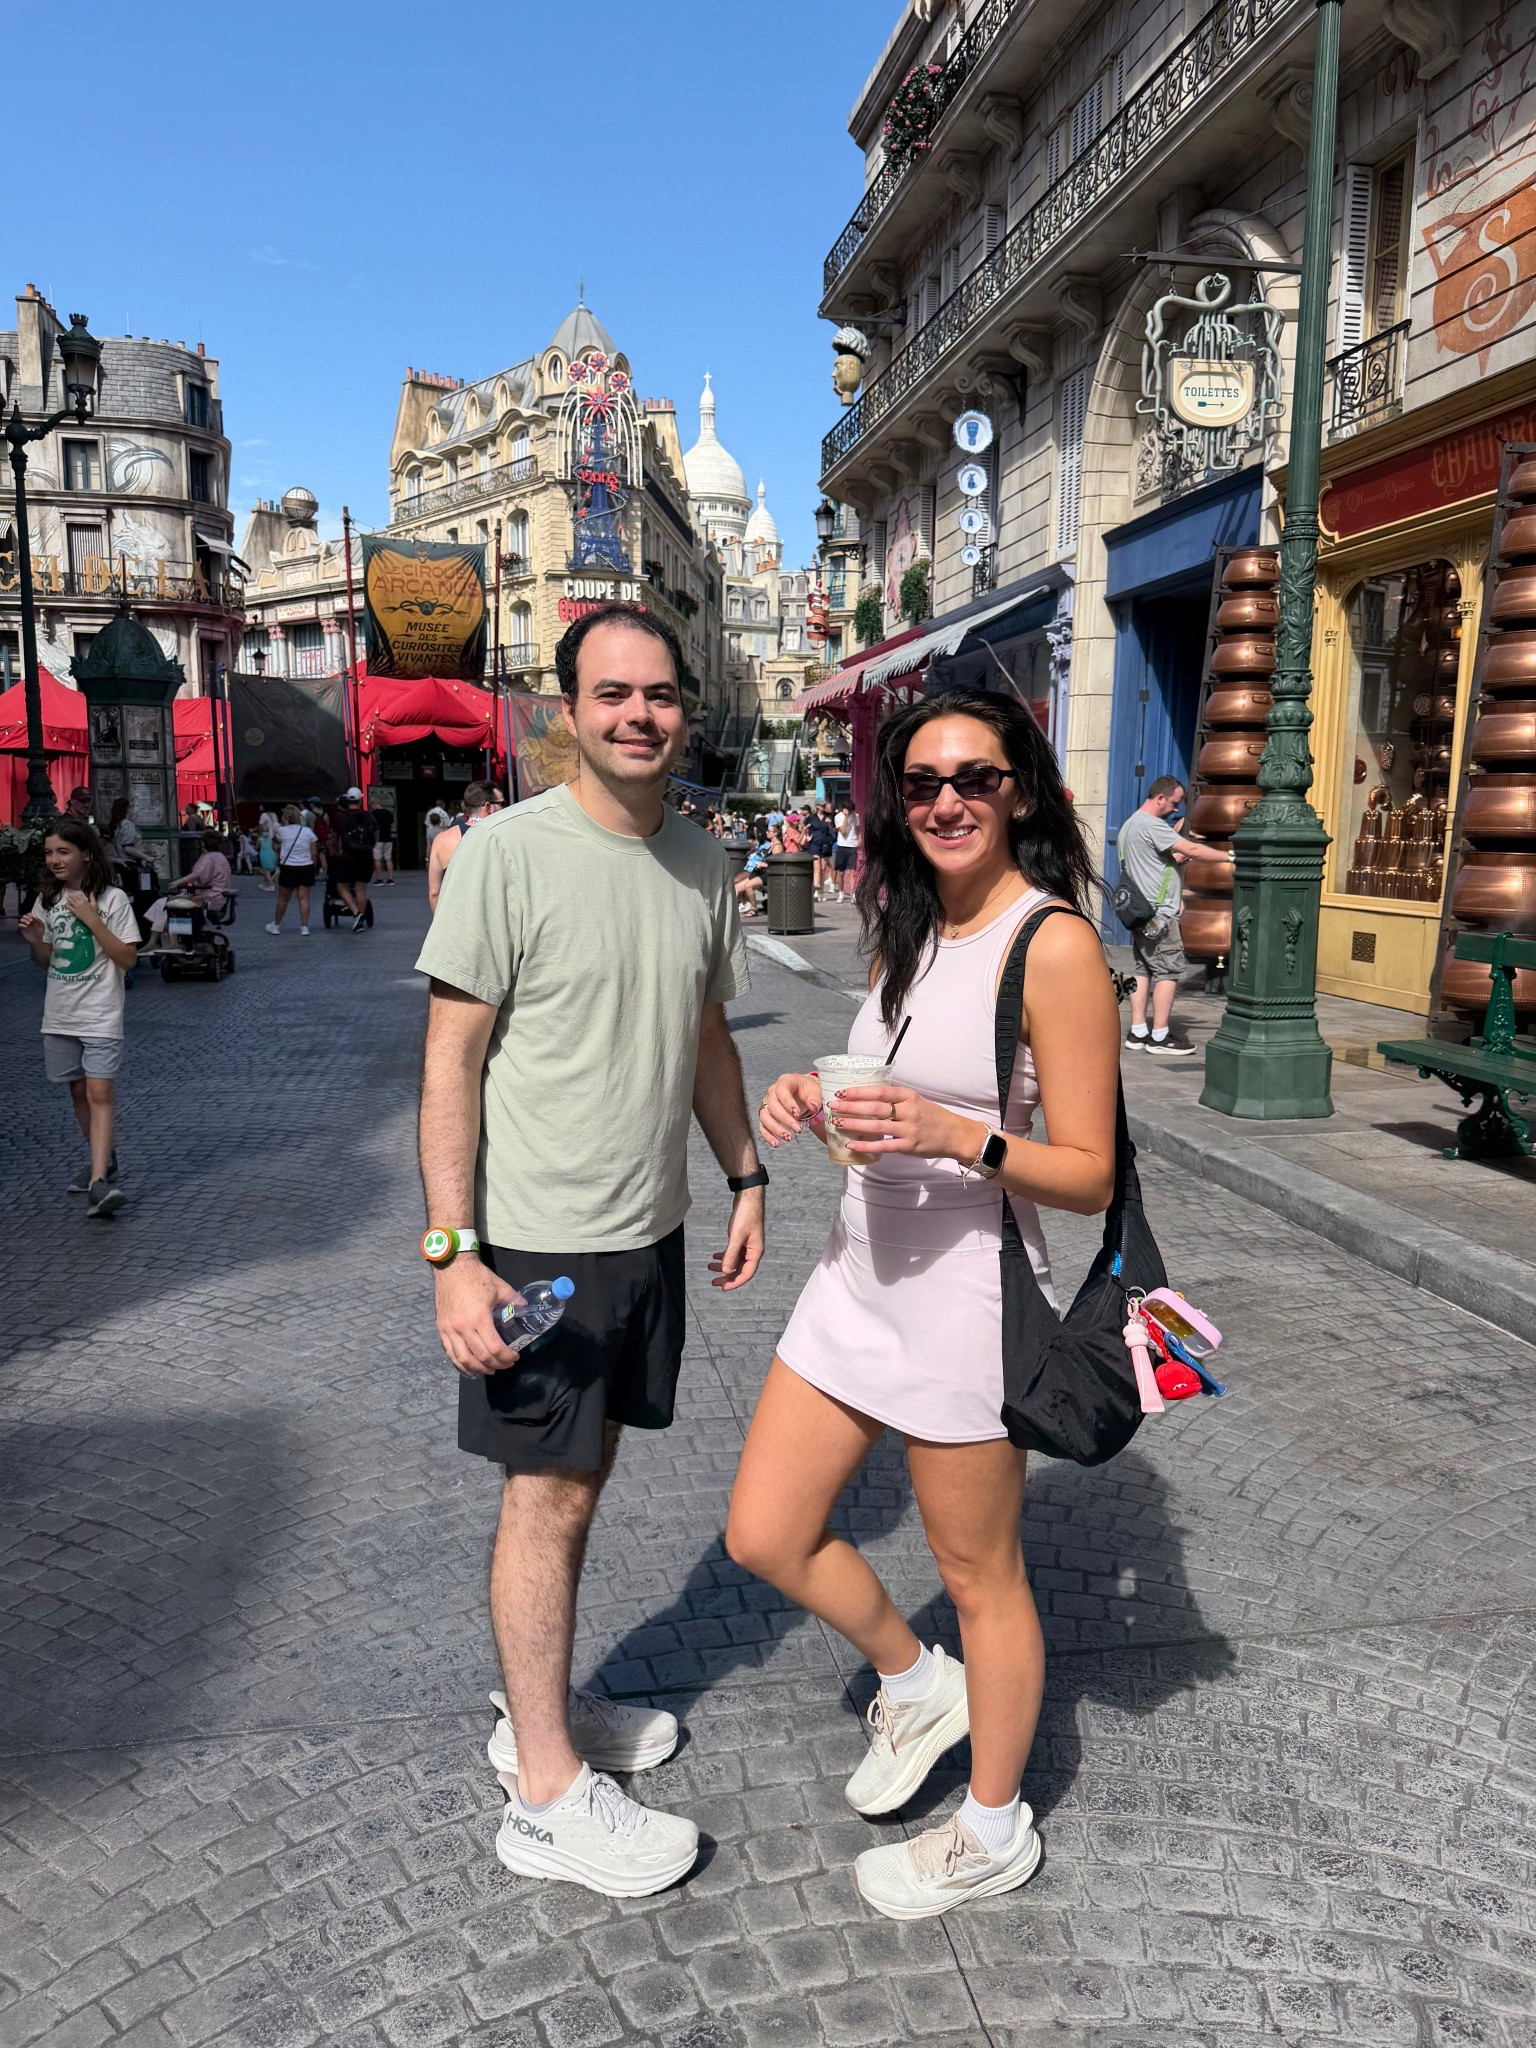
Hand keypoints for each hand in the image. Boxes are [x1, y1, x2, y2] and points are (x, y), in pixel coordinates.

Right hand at [18, 912, 43, 941]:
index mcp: (33, 920)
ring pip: (21, 919)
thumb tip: (33, 916)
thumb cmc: (40, 933)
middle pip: (24, 916)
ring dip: (24, 920)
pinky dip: (21, 924)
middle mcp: (28, 922)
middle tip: (30, 920)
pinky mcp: (22, 929)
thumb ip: (39, 920)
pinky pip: (19, 925)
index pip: (29, 915)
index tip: (31, 916)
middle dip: (26, 916)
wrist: (37, 940)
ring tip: (28, 923)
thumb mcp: (42, 926)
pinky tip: (25, 926)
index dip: (29, 914)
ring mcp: (25, 925)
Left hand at [64, 890, 100, 928]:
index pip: (79, 896)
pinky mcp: (75, 912)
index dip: (76, 894)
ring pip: (71, 902)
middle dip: (71, 895)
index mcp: (84, 901)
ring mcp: (76, 907)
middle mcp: (79, 903)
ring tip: (66, 897)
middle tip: (68, 893)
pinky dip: (67, 905)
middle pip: (74, 898)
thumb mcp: (94, 904)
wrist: (92, 919)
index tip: (75, 893)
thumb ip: (92, 897)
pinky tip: (65, 904)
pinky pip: (70, 908)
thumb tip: (91, 892)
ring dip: (68, 899)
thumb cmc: (94, 912)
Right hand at [433, 1258, 523, 1377]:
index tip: (514, 1357)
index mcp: (479, 1318)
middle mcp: (463, 1327)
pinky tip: (470, 1367)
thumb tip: (526, 1309)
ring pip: (463, 1359)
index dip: (506, 1357)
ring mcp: (449, 1329)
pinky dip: (460, 1364)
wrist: (452, 1267)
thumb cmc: (476, 1276)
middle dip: (496, 1364)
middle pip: (480, 1357)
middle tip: (505, 1364)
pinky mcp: (441, 1328)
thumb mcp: (500, 1287)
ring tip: (489, 1369)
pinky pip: (450, 1353)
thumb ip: (515, 1300)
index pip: (494, 1348)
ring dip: (478, 1369)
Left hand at [708, 1187, 764, 1290]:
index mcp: (756, 1252)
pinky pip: (733, 1252)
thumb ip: (731, 1254)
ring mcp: (747, 1245)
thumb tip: (726, 1271)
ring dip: (723, 1265)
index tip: (723, 1288)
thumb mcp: (736, 1236)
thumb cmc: (746, 1215)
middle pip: (740, 1269)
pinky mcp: (741, 1239)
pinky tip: (714, 1256)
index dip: (735, 1282)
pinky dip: (724, 1255)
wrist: (748, 1198)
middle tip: (713, 1282)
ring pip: (735, 1261)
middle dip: (727, 1276)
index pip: (746, 1273)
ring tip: (709, 1267)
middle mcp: (753, 1251)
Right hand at [759, 1070, 823, 1147]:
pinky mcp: (766, 1116)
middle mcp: (773, 1092)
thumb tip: (813, 1107)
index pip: (781, 1090)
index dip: (788, 1102)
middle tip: (798, 1129)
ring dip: (775, 1129)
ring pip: (765, 1116)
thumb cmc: (809, 1091)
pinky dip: (768, 1136)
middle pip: (772, 1105)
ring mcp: (768, 1104)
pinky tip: (776, 1144)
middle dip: (785, 1119)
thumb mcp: (815, 1090)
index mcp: (785, 1082)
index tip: (798, 1114)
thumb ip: (815, 1098)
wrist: (804, 1095)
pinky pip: (762, 1126)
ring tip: (788, 1138)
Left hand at [828, 1084, 977, 1164]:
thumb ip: (895, 1100)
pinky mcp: (909, 1146)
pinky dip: (866, 1145)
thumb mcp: (916, 1101)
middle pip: (875, 1107)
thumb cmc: (932, 1117)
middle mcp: (909, 1110)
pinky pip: (883, 1146)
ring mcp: (909, 1129)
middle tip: (833, 1105)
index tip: (842, 1091)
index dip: (859, 1091)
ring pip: (876, 1125)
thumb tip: (867, 1097)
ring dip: (855, 1124)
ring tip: (838, 1123)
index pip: (879, 1090)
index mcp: (909, 1096)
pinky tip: (852, 1145)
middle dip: (851, 1106)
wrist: (955, 1134)